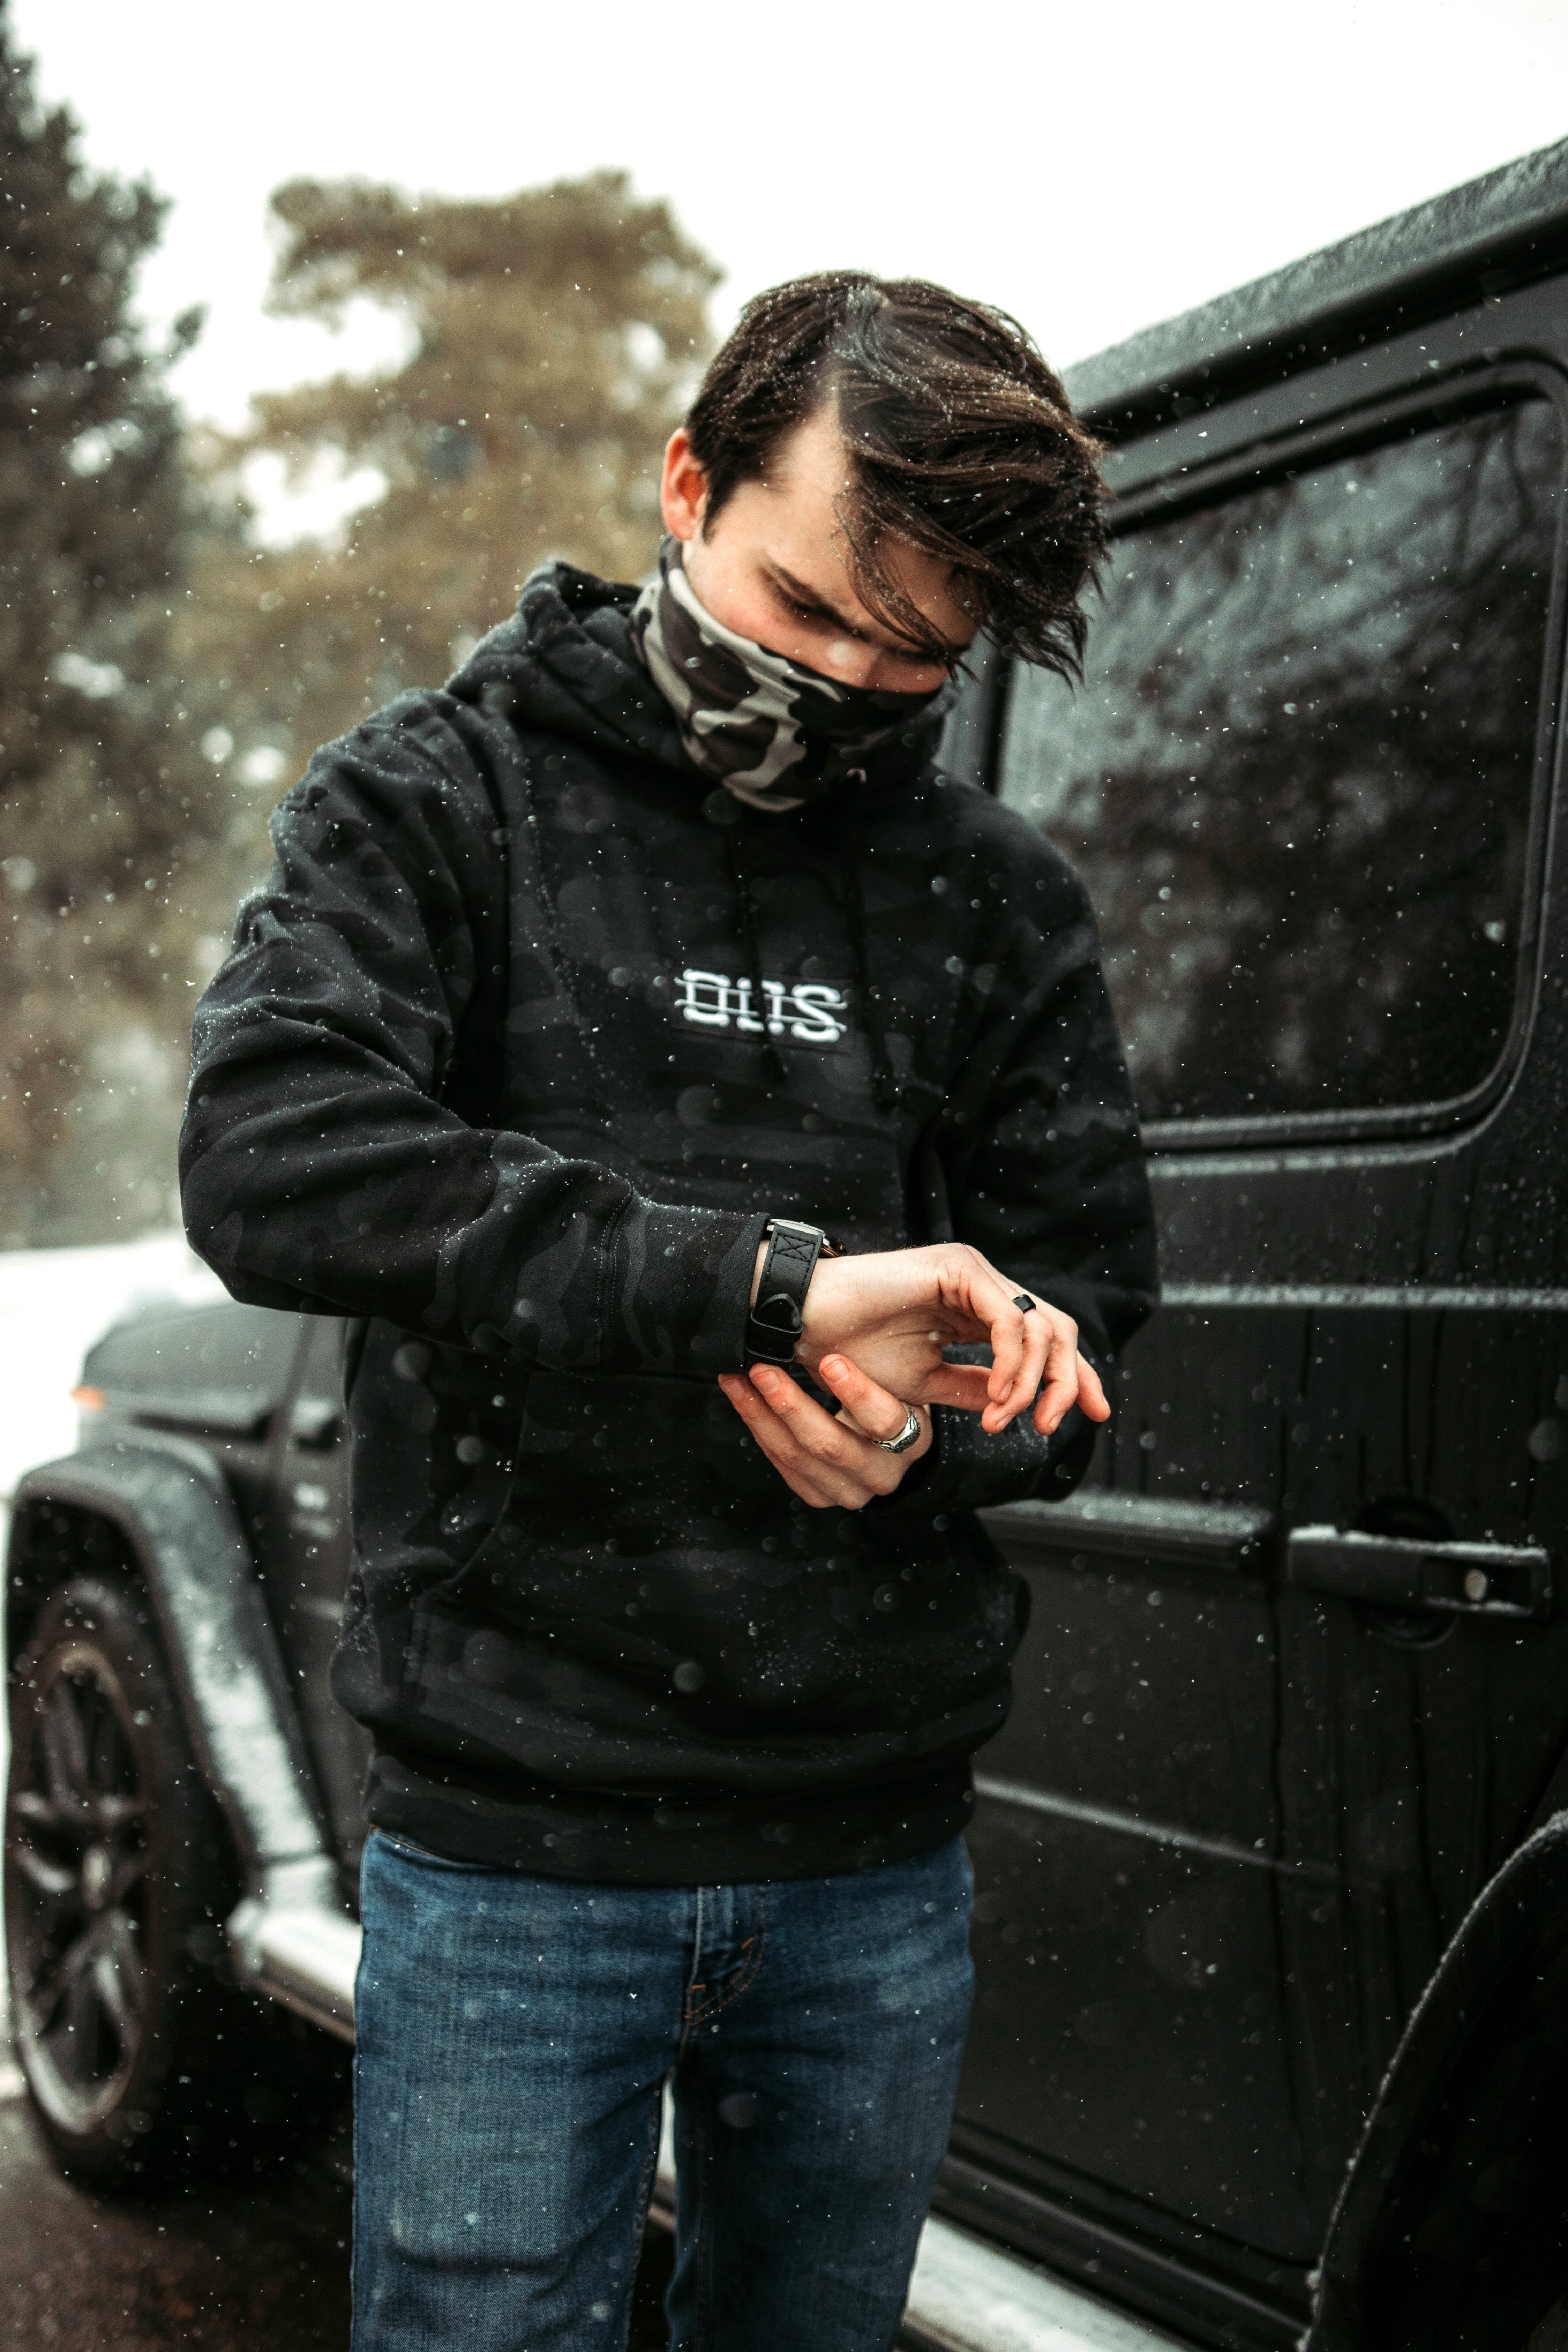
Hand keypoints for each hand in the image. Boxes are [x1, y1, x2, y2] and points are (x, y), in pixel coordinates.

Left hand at [718, 1353, 933, 1510]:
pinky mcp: (821, 1496)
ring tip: (736, 1380)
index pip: (885, 1420)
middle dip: (790, 1405)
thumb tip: (880, 1324)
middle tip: (762, 1370)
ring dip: (760, 1415)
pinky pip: (783, 1466)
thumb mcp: (902, 1380)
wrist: (888, 1443)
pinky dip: (759, 1429)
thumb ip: (888, 1363)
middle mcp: (883, 1473)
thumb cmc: (892, 1397)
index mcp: (912, 1439)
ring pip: (798, 1457)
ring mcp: (850, 1491)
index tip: (829, 1361)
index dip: (857, 1392)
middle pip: (831, 1444)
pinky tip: (743, 1400)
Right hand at [758, 1240, 1107, 1438]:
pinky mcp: (959, 1268)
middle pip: (1058, 1331)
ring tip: (1003, 1420)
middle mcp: (983, 1287)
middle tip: (1049, 1426)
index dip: (1077, 1377)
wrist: (805, 1326)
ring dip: (1032, 1383)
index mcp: (977, 1311)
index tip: (1097, 1416)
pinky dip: (1011, 1364)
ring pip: (1041, 1327)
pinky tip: (997, 1397)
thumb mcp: (926, 1384)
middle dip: (1070, 1382)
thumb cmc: (852, 1354)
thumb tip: (1014, 1408)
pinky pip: (1008, 1320)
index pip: (1047, 1340)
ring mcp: (973, 1273)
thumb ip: (974, 1389)